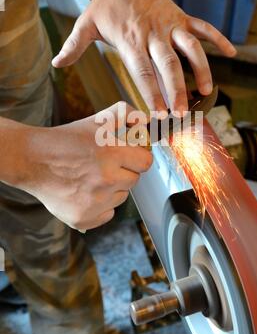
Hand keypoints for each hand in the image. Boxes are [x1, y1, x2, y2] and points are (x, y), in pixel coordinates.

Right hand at [19, 102, 151, 230]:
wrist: (31, 159)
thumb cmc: (66, 139)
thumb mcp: (97, 120)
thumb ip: (126, 115)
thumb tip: (148, 121)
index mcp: (112, 154)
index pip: (145, 162)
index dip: (137, 157)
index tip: (127, 155)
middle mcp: (105, 180)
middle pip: (134, 180)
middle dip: (123, 171)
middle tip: (102, 164)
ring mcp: (94, 202)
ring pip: (121, 198)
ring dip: (111, 189)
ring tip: (89, 177)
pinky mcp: (83, 218)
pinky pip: (108, 214)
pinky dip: (100, 206)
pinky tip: (83, 192)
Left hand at [52, 0, 235, 115]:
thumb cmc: (107, 4)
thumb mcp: (87, 23)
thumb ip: (74, 45)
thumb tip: (56, 64)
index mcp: (131, 40)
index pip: (142, 71)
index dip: (151, 92)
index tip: (158, 113)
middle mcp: (153, 34)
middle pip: (167, 64)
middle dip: (176, 89)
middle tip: (182, 112)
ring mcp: (171, 25)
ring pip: (190, 48)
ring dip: (200, 68)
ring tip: (207, 91)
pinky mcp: (182, 18)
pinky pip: (203, 28)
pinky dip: (217, 39)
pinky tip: (231, 53)